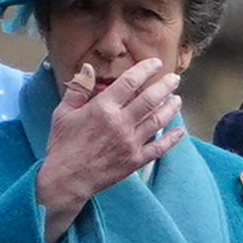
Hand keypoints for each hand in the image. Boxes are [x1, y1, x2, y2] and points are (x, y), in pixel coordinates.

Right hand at [34, 58, 182, 241]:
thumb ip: (79, 89)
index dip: (145, 70)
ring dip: (170, 108)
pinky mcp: (136, 160)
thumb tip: (89, 68)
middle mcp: (120, 123)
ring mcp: (130, 142)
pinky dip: (172, 139)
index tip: (155, 64)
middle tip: (174, 78)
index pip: (130, 82)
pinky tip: (180, 131)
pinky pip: (159, 148)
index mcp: (103, 108)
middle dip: (165, 86)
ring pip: (157, 120)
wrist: (67, 178)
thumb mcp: (63, 112)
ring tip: (177, 99)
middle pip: (149, 99)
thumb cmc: (63, 144)